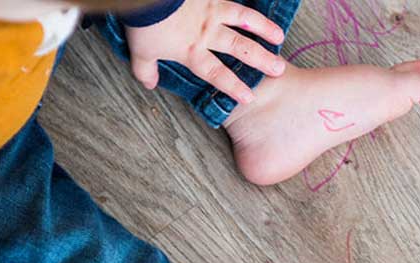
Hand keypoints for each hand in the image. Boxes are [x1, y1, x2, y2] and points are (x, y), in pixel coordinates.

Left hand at [125, 0, 286, 104]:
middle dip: (261, 60)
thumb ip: (147, 72)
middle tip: (278, 69)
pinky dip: (248, 6)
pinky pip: (234, 1)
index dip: (234, 86)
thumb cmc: (144, 26)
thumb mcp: (140, 55)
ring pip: (244, 20)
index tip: (249, 97)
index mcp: (191, 52)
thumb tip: (150, 85)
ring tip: (279, 37)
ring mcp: (211, 11)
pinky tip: (262, 9)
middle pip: (240, 48)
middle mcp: (207, 33)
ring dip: (264, 28)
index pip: (217, 74)